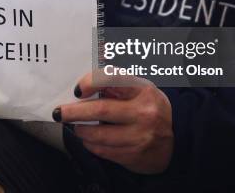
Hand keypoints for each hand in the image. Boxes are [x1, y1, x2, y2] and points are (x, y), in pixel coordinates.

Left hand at [54, 72, 172, 173]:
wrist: (175, 142)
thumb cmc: (150, 109)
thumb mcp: (140, 90)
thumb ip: (116, 84)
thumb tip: (84, 83)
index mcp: (143, 90)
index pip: (112, 79)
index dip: (91, 82)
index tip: (77, 90)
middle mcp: (144, 113)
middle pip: (101, 110)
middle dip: (74, 111)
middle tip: (60, 112)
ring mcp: (140, 136)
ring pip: (99, 134)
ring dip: (81, 130)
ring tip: (76, 126)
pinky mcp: (134, 155)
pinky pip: (103, 151)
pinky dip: (91, 144)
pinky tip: (89, 139)